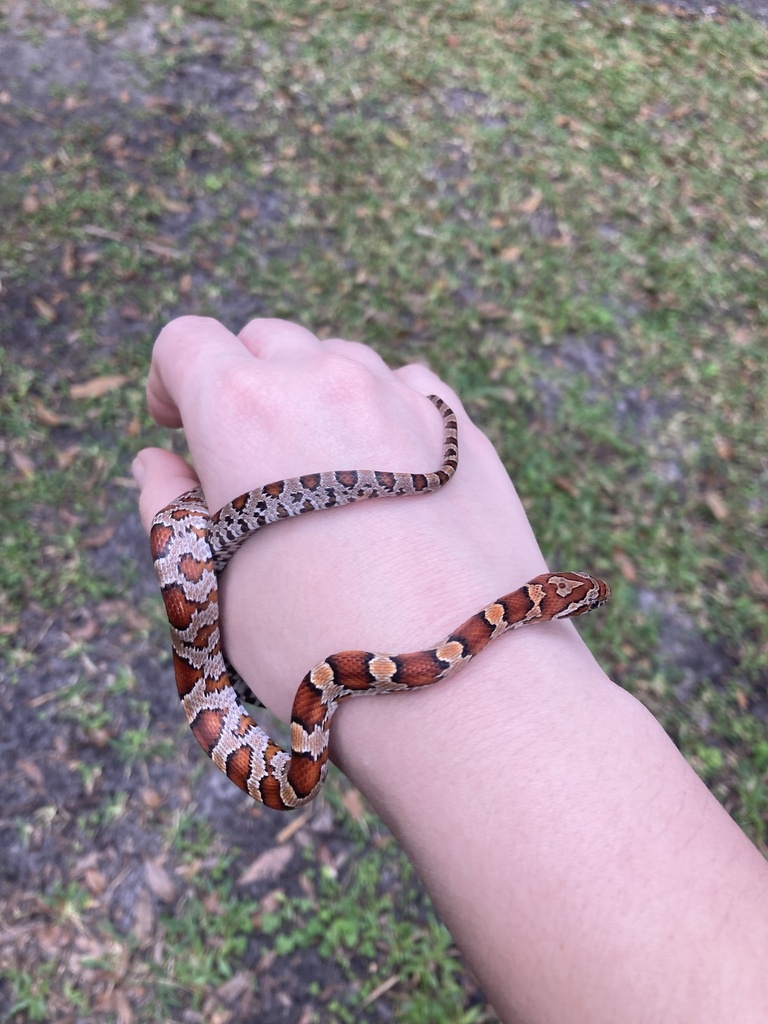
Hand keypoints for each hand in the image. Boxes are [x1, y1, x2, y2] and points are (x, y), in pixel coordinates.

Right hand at [135, 315, 565, 723]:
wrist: (455, 683)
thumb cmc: (314, 643)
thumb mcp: (212, 585)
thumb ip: (170, 510)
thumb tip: (156, 462)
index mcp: (242, 408)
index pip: (185, 341)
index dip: (170, 379)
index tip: (178, 426)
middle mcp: (324, 380)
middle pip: (264, 340)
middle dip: (243, 382)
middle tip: (249, 458)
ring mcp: (402, 396)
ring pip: (339, 358)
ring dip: (316, 394)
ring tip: (322, 475)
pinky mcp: (461, 428)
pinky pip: (407, 387)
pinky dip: (383, 412)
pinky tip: (385, 476)